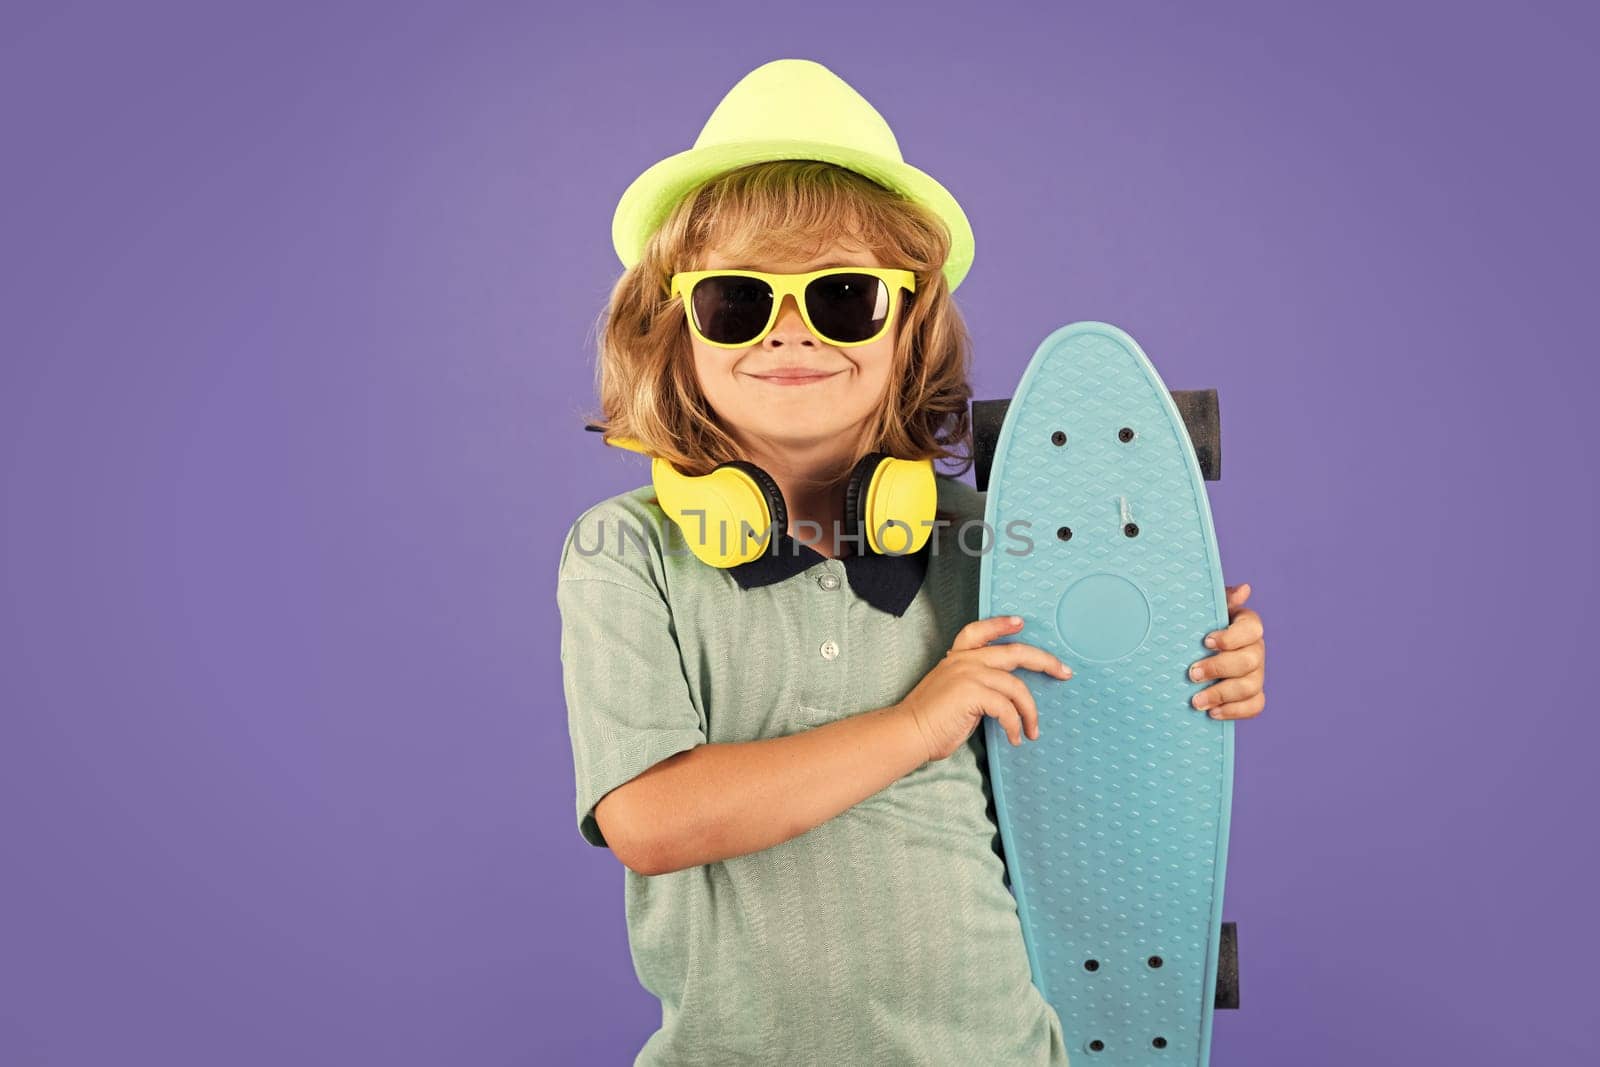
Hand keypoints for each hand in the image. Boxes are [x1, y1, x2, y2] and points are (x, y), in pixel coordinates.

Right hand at [897, 615, 1071, 761]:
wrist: (908, 733)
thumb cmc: (930, 722)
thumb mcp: (953, 694)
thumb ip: (976, 687)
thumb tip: (1002, 699)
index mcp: (957, 658)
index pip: (979, 631)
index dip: (1001, 625)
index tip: (1021, 623)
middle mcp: (964, 661)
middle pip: (1015, 652)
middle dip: (1045, 661)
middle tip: (1064, 672)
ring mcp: (968, 674)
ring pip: (1017, 687)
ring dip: (1030, 712)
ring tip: (1031, 731)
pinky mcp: (972, 692)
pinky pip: (1007, 707)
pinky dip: (1015, 725)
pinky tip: (1014, 737)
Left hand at [1189, 582, 1265, 719]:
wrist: (1188, 652)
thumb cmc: (1196, 626)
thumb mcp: (1203, 610)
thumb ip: (1220, 599)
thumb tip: (1244, 589)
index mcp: (1246, 625)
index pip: (1253, 629)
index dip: (1231, 637)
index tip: (1206, 642)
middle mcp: (1255, 648)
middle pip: (1251, 660)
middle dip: (1219, 668)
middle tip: (1191, 674)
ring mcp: (1256, 673)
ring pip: (1252, 686)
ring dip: (1222, 695)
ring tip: (1196, 701)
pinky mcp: (1252, 695)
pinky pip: (1255, 706)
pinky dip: (1235, 712)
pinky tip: (1212, 713)